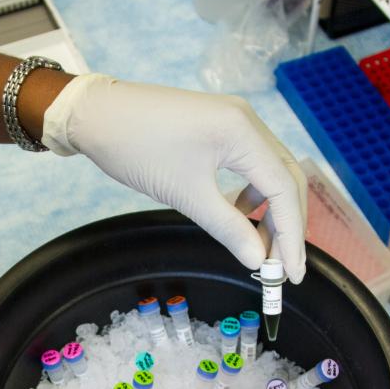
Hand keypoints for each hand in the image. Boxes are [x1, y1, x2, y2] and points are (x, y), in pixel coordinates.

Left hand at [42, 74, 306, 282]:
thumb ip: (228, 228)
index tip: (291, 274)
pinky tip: (238, 213)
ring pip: (270, 172)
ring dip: (270, 211)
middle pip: (287, 179)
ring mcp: (235, 121)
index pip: (285, 189)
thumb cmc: (137, 150)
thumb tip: (257, 260)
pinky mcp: (220, 126)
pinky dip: (251, 194)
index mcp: (243, 132)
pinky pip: (250, 164)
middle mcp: (248, 121)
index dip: (293, 235)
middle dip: (288, 226)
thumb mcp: (185, 194)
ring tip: (258, 245)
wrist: (96, 114)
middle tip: (280, 267)